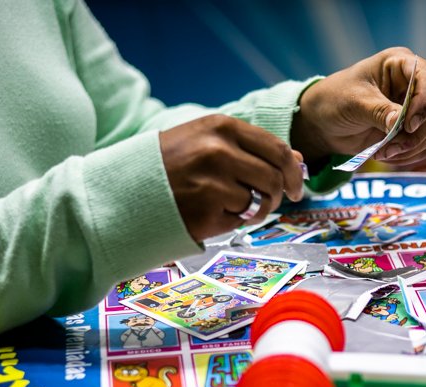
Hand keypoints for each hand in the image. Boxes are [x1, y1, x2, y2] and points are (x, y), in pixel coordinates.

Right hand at [159, 115, 304, 241]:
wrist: (127, 188)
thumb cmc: (171, 164)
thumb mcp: (208, 140)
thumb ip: (251, 147)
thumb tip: (297, 161)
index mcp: (221, 127)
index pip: (277, 149)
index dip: (292, 172)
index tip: (295, 187)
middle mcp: (219, 151)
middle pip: (274, 179)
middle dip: (276, 195)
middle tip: (265, 202)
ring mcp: (213, 182)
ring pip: (260, 202)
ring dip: (255, 210)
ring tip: (232, 207)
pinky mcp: (207, 212)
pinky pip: (240, 220)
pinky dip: (233, 221)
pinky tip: (212, 213)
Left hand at [291, 47, 425, 166]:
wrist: (323, 124)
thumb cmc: (335, 100)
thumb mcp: (355, 102)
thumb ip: (380, 111)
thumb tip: (402, 124)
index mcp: (400, 64)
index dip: (425, 102)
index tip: (409, 125)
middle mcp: (412, 85)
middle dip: (415, 134)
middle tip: (391, 147)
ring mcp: (413, 110)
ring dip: (410, 148)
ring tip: (383, 153)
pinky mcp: (409, 132)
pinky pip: (422, 147)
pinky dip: (407, 156)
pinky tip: (385, 155)